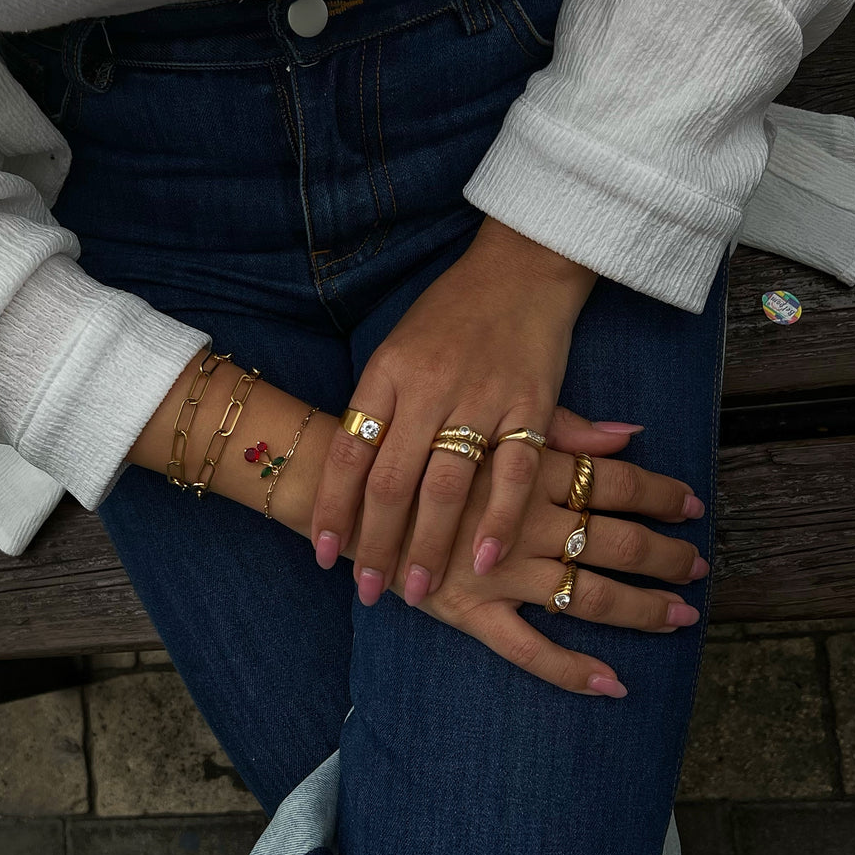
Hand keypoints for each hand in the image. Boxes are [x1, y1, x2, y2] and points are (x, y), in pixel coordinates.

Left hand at [311, 217, 597, 606]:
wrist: (522, 265)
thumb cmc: (452, 314)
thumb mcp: (399, 349)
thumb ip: (381, 410)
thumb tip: (347, 479)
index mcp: (388, 371)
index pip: (350, 451)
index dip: (333, 507)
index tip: (323, 553)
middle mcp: (429, 386)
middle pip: (391, 481)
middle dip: (375, 543)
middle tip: (369, 589)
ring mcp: (481, 397)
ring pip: (447, 487)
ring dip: (429, 546)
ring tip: (418, 590)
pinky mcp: (531, 405)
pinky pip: (514, 475)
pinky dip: (499, 521)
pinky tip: (484, 561)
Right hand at [402, 425, 708, 697]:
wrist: (342, 483)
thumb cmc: (416, 443)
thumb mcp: (489, 421)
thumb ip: (561, 427)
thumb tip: (630, 429)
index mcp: (529, 469)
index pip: (616, 481)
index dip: (662, 494)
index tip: (694, 505)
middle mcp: (524, 520)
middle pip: (616, 540)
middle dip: (667, 555)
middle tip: (701, 567)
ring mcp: (499, 570)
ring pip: (588, 593)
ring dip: (642, 607)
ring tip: (680, 616)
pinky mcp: (468, 609)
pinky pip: (528, 650)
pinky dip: (572, 669)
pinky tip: (614, 684)